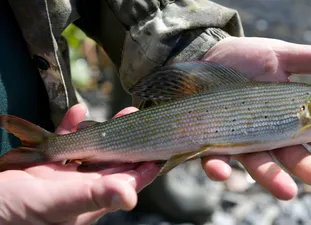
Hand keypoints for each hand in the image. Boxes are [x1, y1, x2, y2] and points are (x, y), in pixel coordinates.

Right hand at [0, 104, 159, 224]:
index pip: (130, 181)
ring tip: (122, 112)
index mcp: (92, 199)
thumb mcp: (57, 203)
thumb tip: (131, 197)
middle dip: (131, 140)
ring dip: (106, 131)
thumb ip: (93, 196)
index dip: (147, 165)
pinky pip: (63, 141)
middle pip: (115, 161)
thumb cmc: (16, 213)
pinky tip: (77, 111)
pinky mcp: (45, 164)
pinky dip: (71, 126)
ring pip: (93, 150)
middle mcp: (82, 187)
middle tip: (141, 118)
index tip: (163, 145)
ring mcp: (64, 176)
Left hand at [200, 37, 310, 199]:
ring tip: (287, 193)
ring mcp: (242, 140)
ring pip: (260, 164)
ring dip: (272, 179)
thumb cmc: (245, 57)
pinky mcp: (214, 142)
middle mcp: (269, 133)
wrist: (207, 56)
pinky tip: (223, 173)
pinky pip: (216, 159)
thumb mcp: (279, 55)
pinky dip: (220, 167)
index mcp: (291, 115)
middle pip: (295, 156)